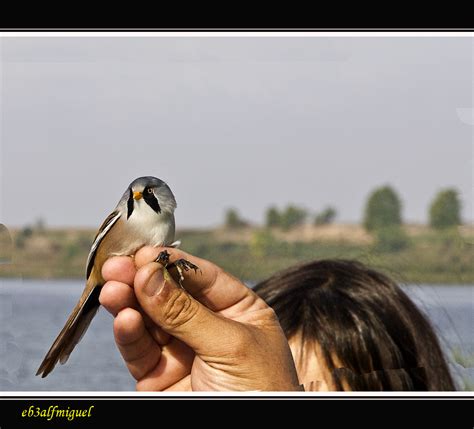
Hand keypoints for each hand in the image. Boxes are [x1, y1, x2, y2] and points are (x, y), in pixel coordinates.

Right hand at [99, 246, 300, 390]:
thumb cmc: (260, 389)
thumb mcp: (231, 345)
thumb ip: (187, 313)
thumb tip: (149, 275)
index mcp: (238, 310)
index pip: (201, 277)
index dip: (173, 263)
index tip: (145, 252)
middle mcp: (208, 326)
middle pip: (170, 294)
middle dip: (143, 279)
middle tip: (118, 266)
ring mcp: (182, 350)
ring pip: (149, 319)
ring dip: (129, 302)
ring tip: (113, 288)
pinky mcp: (159, 375)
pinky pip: (140, 349)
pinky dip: (129, 334)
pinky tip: (124, 318)